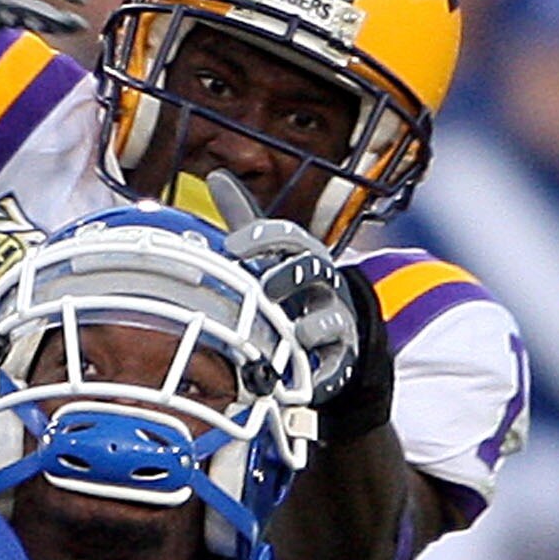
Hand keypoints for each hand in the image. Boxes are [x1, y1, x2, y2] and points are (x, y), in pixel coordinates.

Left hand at [206, 171, 392, 438]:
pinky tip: (297, 385)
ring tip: (290, 337)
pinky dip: (319, 379)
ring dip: (307, 329)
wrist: (338, 332)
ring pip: (327, 321)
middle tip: (264, 288)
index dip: (263, 237)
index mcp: (304, 255)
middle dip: (290, 277)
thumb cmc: (295, 287)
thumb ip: (246, 218)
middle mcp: (324, 283)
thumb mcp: (272, 254)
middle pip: (312, 270)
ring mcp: (335, 320)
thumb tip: (216, 174)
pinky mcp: (342, 359)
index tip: (232, 246)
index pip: (289, 236)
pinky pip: (335, 369)